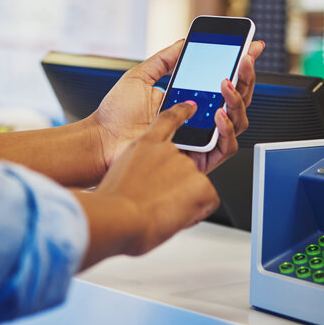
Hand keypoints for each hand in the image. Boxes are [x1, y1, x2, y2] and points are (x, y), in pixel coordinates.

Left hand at [88, 39, 261, 175]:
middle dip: (246, 78)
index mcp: (190, 99)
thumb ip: (165, 59)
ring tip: (226, 83)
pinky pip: (225, 148)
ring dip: (237, 100)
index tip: (252, 45)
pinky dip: (227, 130)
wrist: (101, 140)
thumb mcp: (141, 76)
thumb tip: (184, 41)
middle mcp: (200, 119)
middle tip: (244, 59)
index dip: (242, 65)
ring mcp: (201, 139)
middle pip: (237, 100)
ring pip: (238, 122)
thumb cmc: (116, 114)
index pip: (224, 81)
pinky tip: (220, 114)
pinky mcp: (198, 159)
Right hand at [91, 101, 220, 255]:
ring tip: (160, 211)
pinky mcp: (201, 183)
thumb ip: (136, 172)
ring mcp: (186, 166)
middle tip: (155, 203)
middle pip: (181, 169)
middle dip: (173, 188)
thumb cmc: (115, 204)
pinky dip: (197, 211)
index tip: (190, 107)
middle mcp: (168, 151)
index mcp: (145, 144)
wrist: (120, 217)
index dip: (182, 112)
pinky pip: (208, 199)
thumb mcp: (117, 175)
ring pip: (192, 187)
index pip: (168, 120)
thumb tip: (142, 184)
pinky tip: (177, 216)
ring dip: (180, 201)